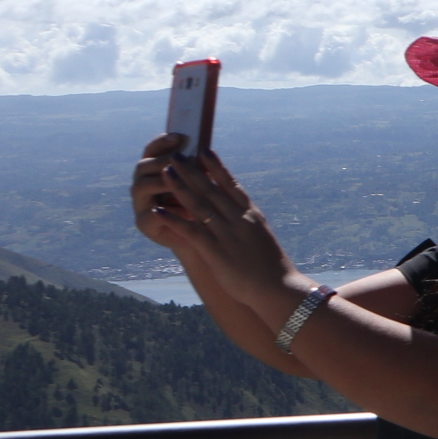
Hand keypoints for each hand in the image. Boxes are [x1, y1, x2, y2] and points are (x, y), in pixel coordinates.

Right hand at [130, 133, 195, 247]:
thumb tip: (207, 149)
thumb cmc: (200, 205)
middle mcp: (143, 184)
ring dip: (160, 182)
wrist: (199, 237)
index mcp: (155, 170)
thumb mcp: (201, 184)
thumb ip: (197, 168)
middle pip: (143, 166)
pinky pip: (150, 213)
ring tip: (178, 182)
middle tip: (178, 160)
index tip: (180, 136)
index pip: (152, 150)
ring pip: (141, 186)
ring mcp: (140, 203)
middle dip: (161, 161)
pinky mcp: (143, 223)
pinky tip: (183, 208)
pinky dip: (166, 210)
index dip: (162, 142)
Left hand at [146, 147, 305, 310]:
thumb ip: (247, 224)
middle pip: (211, 190)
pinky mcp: (216, 252)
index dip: (216, 167)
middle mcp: (239, 220)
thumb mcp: (261, 238)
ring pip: (199, 205)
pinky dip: (174, 219)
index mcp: (250, 215)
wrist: (278, 288)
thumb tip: (238, 214)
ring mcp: (227, 235)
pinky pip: (191, 231)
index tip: (204, 150)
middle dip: (191, 171)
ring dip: (180, 187)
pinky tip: (159, 210)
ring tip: (165, 172)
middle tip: (176, 155)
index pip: (231, 185)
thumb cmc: (271, 267)